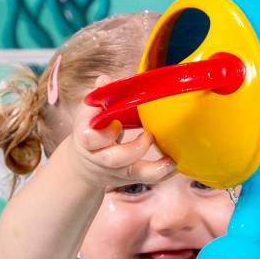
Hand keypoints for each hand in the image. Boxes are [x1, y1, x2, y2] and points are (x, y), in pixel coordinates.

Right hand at [68, 76, 178, 190]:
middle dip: (133, 149)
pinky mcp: (127, 177)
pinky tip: (174, 164)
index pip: (90, 138)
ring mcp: (114, 170)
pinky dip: (163, 173)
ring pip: (133, 172)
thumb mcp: (90, 112)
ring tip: (171, 159)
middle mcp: (99, 156)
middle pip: (113, 159)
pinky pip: (146, 178)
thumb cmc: (93, 130)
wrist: (84, 163)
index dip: (105, 133)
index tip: (117, 122)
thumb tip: (104, 80)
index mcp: (86, 137)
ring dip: (155, 168)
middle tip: (149, 135)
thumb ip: (98, 97)